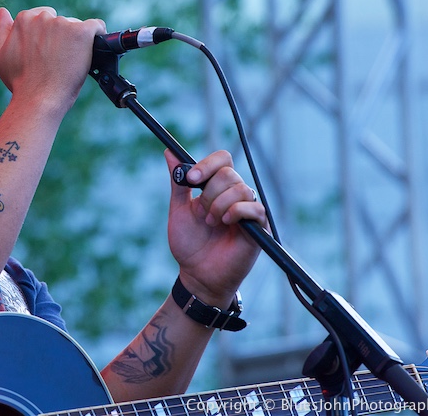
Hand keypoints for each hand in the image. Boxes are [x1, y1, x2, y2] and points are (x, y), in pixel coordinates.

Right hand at [0, 6, 104, 109]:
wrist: (38, 100)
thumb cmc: (20, 82)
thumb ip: (1, 30)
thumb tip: (4, 11)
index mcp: (23, 20)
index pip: (42, 18)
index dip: (46, 37)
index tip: (47, 53)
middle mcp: (42, 17)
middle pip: (59, 21)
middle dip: (60, 37)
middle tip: (58, 60)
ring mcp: (63, 23)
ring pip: (76, 27)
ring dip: (75, 41)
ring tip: (69, 63)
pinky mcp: (82, 32)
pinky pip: (96, 26)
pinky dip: (97, 36)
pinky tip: (93, 49)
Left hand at [164, 149, 266, 306]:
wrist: (197, 274)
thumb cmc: (189, 244)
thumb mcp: (179, 209)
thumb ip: (178, 182)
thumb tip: (169, 152)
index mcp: (216, 187)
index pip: (222, 159)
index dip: (206, 165)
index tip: (191, 179)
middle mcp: (234, 195)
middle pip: (228, 173)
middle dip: (209, 192)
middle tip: (201, 213)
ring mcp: (247, 210)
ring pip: (240, 188)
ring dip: (219, 205)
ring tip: (211, 223)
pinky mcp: (258, 227)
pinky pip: (254, 208)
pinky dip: (236, 212)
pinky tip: (225, 223)